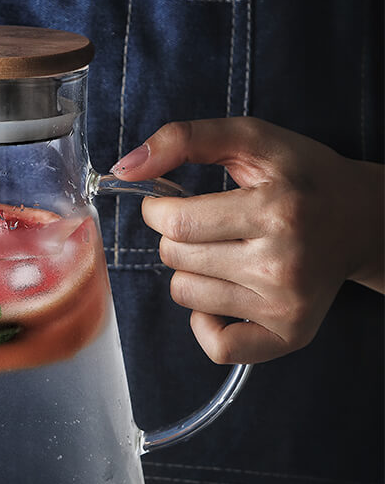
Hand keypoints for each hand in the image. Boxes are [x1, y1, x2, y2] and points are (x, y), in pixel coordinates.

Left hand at [113, 117, 383, 363]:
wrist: (362, 221)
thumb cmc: (301, 177)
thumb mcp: (252, 140)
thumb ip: (185, 138)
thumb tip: (123, 168)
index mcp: (276, 210)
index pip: (176, 222)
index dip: (157, 210)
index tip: (167, 203)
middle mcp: (283, 263)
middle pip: (176, 258)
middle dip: (174, 237)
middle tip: (207, 225)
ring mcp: (286, 305)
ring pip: (186, 295)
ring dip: (190, 271)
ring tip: (225, 253)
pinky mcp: (290, 334)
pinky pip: (216, 345)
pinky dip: (205, 322)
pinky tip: (222, 295)